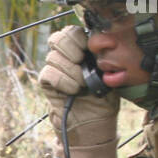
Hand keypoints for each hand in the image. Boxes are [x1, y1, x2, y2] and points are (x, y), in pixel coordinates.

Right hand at [39, 26, 119, 157]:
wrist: (93, 126)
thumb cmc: (104, 101)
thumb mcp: (110, 75)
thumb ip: (102, 57)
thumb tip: (102, 41)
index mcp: (82, 51)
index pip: (73, 31)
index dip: (79, 37)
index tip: (89, 49)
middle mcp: (66, 57)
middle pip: (58, 38)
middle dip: (71, 48)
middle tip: (81, 62)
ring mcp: (55, 69)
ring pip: (53, 57)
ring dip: (70, 69)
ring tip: (82, 84)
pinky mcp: (47, 84)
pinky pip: (48, 74)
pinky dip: (62, 80)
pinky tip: (73, 90)